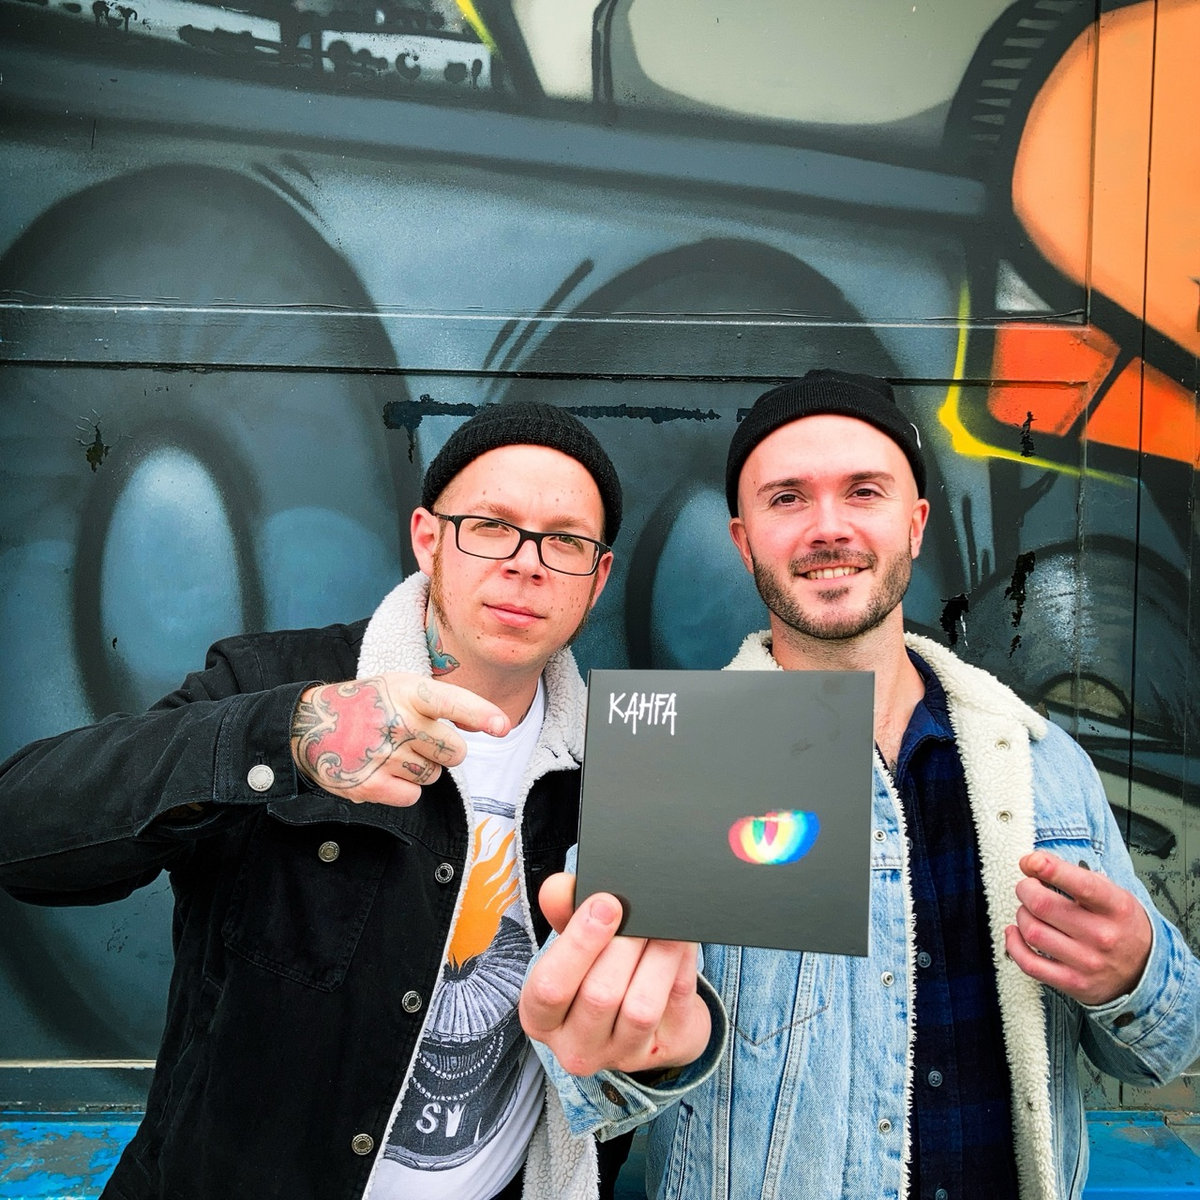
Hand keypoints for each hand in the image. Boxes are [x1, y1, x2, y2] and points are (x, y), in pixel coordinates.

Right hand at [290, 672, 508, 806]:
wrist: (309, 723)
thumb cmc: (369, 704)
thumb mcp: (400, 687)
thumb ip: (442, 702)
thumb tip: (489, 724)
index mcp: (407, 691)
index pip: (451, 702)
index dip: (480, 714)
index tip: (502, 727)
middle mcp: (397, 722)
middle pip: (456, 752)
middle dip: (444, 750)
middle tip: (415, 739)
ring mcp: (382, 755)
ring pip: (434, 775)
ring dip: (420, 768)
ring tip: (391, 751)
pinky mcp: (369, 785)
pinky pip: (412, 796)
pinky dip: (402, 789)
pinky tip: (381, 771)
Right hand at [519, 873, 711, 1076]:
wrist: (647, 1016)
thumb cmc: (599, 972)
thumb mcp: (575, 945)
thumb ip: (564, 913)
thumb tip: (558, 888)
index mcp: (542, 1017)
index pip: (550, 988)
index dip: (579, 944)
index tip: (605, 904)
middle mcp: (577, 1046)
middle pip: (599, 995)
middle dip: (623, 944)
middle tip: (639, 910)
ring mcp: (622, 1055)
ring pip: (641, 1008)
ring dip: (657, 956)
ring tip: (664, 923)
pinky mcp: (666, 1049)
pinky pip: (677, 1002)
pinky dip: (681, 964)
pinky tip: (682, 938)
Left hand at [1005, 851, 1151, 1005]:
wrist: (1145, 970)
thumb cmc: (1120, 924)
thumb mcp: (1111, 892)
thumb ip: (1074, 874)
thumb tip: (1032, 863)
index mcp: (1116, 907)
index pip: (1082, 884)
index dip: (1050, 869)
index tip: (1031, 861)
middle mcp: (1103, 936)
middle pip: (1043, 905)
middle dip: (1026, 889)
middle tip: (1028, 887)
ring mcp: (1088, 962)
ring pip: (1032, 932)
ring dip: (1021, 915)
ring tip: (1029, 911)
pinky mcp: (1073, 983)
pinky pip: (1029, 964)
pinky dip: (1013, 944)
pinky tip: (1016, 933)